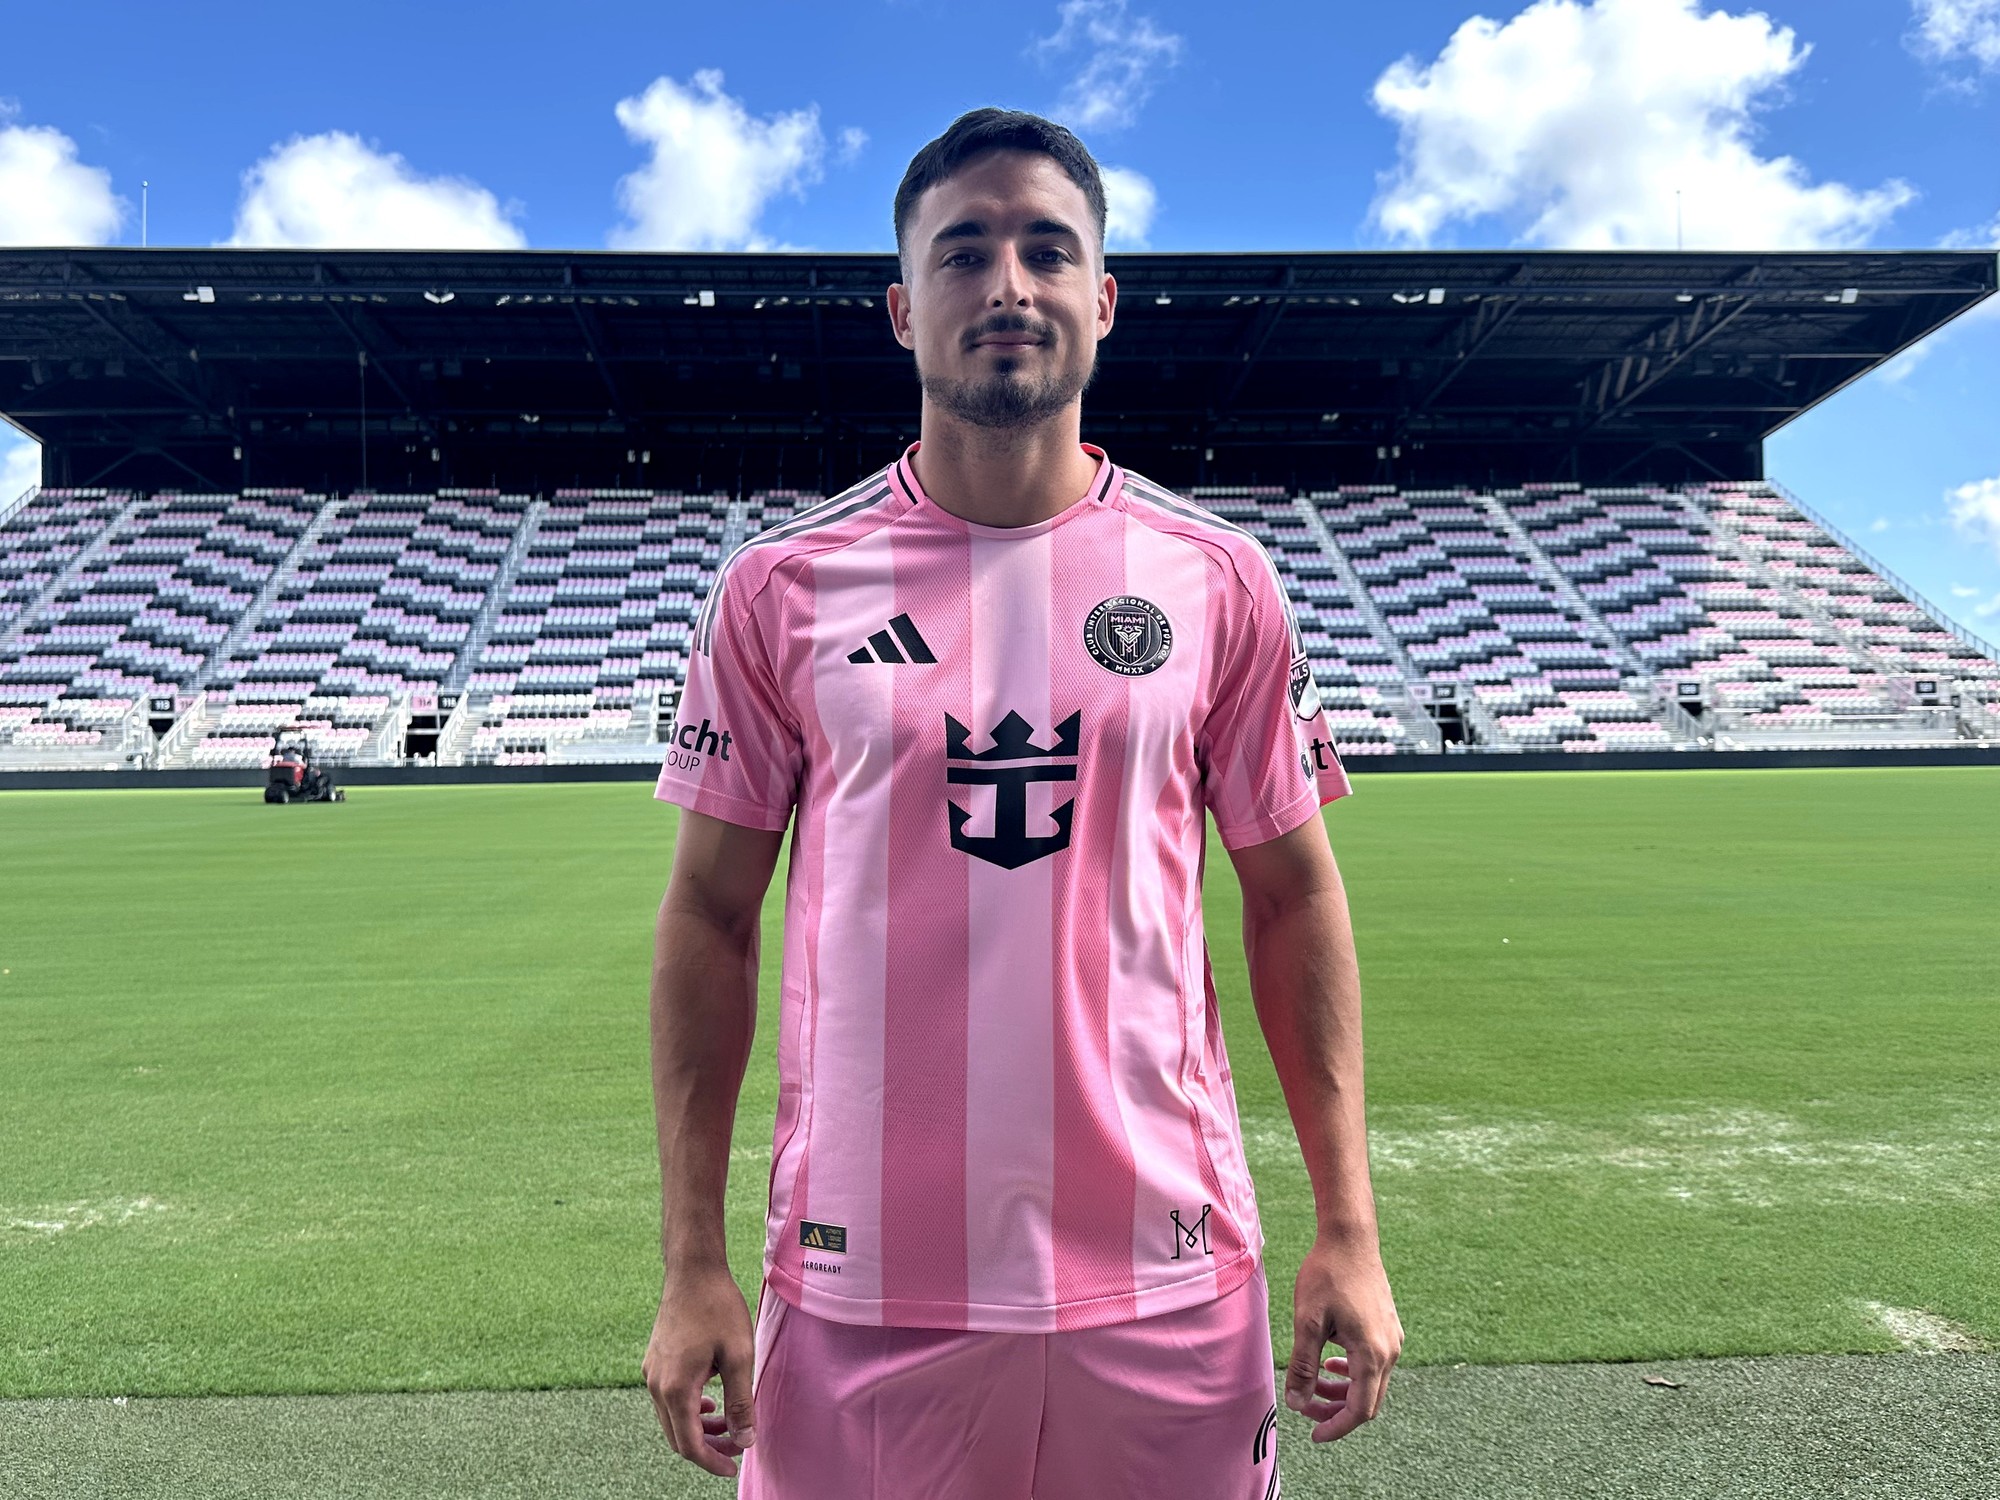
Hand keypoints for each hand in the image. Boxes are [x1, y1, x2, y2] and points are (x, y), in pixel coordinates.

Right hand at [642, 1268, 757, 1476]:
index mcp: (676, 1388)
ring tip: (729, 1422)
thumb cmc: (719, 1308)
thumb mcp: (739, 1356)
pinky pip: (668, 1399)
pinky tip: (711, 1399)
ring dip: (699, 1427)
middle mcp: (656, 1385)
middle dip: (708, 1447)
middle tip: (739, 1443)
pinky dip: (689, 1409)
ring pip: (672, 1418)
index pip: (690, 1445)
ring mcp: (652, 1372)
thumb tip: (745, 1440)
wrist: (693, 1271)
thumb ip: (741, 1402)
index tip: (734, 1468)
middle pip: (677, 1437)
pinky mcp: (654, 1361)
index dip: (712, 1461)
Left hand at [1284, 1231, 1401, 1441]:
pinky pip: (1374, 1363)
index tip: (1313, 1435)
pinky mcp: (1389, 1327)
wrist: (1350, 1238)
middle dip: (1336, 1410)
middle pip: (1368, 1400)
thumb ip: (1303, 1365)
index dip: (1336, 1427)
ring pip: (1371, 1382)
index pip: (1359, 1409)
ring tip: (1314, 1383)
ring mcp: (1393, 1338)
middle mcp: (1390, 1351)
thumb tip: (1296, 1403)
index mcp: (1372, 1353)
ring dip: (1343, 1390)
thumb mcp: (1307, 1322)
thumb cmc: (1326, 1275)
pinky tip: (1330, 1360)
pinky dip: (1352, 1371)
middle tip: (1304, 1407)